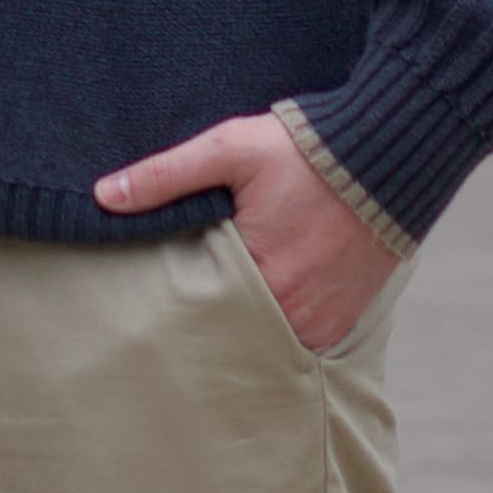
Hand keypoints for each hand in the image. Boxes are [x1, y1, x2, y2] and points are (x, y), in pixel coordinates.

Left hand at [94, 105, 394, 355]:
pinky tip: (262, 311)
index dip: (175, 304)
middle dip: (208, 324)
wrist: (389, 154)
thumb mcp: (229, 149)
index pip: (196, 308)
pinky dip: (280, 331)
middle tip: (182, 317)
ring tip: (220, 314)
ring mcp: (321, 322)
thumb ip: (165, 175)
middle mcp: (291, 310)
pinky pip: (300, 343)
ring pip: (264, 341)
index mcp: (257, 275)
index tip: (153, 305)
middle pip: (230, 331)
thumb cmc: (304, 150)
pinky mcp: (343, 322)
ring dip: (244, 329)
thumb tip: (103, 195)